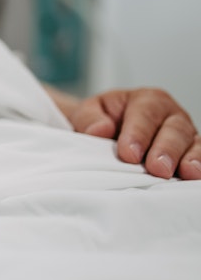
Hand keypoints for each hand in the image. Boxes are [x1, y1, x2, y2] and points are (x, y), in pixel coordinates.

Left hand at [68, 88, 200, 179]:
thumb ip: (90, 118)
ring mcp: (185, 135)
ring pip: (192, 144)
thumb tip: (100, 130)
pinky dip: (200, 167)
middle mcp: (171, 115)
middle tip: (157, 168)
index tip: (129, 154)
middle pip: (174, 130)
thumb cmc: (104, 119)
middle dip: (166, 149)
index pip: (145, 115)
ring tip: (186, 173)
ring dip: (189, 159)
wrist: (112, 128)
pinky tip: (195, 178)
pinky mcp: (192, 153)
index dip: (138, 134)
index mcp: (146, 100)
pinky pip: (200, 159)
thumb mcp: (90, 111)